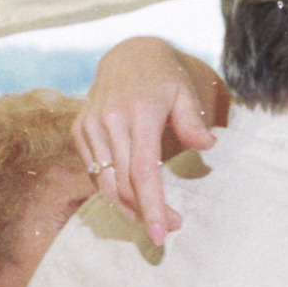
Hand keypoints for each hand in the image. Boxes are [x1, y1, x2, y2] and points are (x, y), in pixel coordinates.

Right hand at [74, 37, 217, 244]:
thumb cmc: (164, 76)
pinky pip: (93, 173)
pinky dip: (112, 191)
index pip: (142, 171)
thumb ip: (193, 120)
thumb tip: (208, 145)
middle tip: (170, 228)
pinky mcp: (79, 131)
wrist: (128, 54)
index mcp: (138, 113)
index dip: (152, 206)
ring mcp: (89, 126)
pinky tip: (133, 199)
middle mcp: (108, 121)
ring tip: (153, 220)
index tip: (162, 232)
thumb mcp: (186, 91)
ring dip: (128, 209)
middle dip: (146, 213)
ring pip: (104, 184)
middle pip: (123, 184)